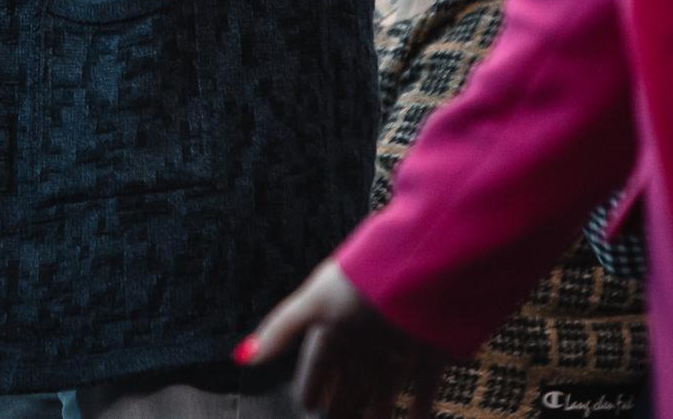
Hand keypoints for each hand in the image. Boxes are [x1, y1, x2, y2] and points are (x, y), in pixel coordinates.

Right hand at [238, 260, 440, 416]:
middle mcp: (365, 331)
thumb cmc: (364, 282)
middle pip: (349, 377)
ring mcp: (398, 341)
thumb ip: (282, 330)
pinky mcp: (431, 350)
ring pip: (384, 387)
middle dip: (340, 404)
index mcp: (336, 318)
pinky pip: (423, 387)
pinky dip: (419, 408)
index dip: (312, 384)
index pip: (318, 359)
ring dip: (377, 411)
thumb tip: (241, 357)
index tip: (304, 407)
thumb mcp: (316, 305)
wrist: (427, 268)